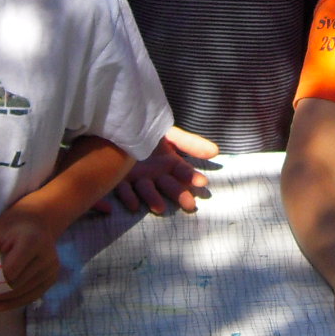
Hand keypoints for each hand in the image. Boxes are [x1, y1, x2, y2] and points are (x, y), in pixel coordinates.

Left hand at [0, 204, 62, 311]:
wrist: (35, 223)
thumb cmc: (9, 227)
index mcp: (32, 241)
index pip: (10, 272)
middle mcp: (47, 256)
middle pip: (17, 284)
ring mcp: (52, 268)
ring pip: (25, 293)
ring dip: (5, 301)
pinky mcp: (52, 278)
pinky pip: (32, 296)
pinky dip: (15, 302)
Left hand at [99, 125, 217, 214]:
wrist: (118, 127)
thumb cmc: (146, 128)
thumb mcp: (170, 134)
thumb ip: (191, 143)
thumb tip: (216, 151)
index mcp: (168, 163)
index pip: (184, 172)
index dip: (192, 176)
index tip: (202, 183)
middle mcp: (155, 173)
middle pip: (169, 185)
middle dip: (179, 194)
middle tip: (190, 205)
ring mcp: (138, 178)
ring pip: (147, 190)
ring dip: (153, 199)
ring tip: (159, 208)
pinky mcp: (119, 179)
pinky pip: (123, 190)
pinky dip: (128, 197)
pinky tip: (133, 206)